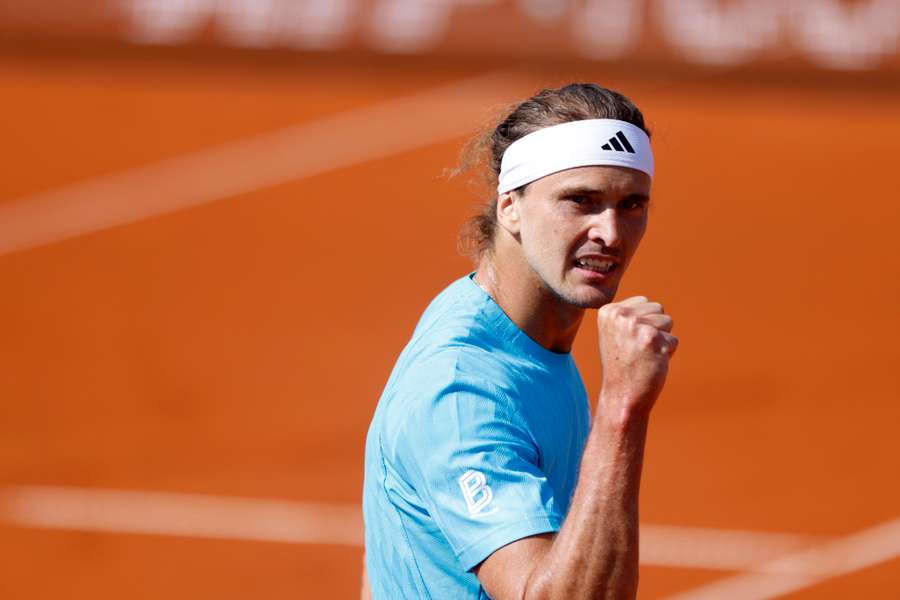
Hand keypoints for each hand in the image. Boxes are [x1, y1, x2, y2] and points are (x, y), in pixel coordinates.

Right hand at [596, 296, 676, 416]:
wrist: (621, 395)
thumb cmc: (623, 365)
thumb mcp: (617, 333)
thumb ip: (630, 314)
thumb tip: (653, 305)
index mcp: (609, 311)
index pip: (644, 302)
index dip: (643, 324)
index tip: (628, 342)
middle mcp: (620, 315)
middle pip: (657, 308)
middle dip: (654, 329)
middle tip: (638, 350)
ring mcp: (636, 326)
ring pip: (667, 322)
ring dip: (662, 340)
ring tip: (644, 356)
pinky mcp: (652, 338)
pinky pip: (673, 340)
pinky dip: (667, 353)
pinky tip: (651, 363)